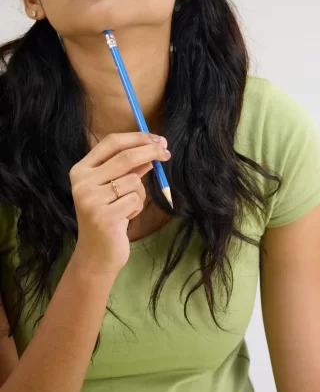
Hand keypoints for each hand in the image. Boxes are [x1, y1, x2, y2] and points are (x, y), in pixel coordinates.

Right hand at [70, 132, 170, 274]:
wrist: (96, 253)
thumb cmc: (108, 216)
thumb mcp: (114, 187)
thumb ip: (129, 168)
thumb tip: (154, 146)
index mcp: (81, 170)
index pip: (111, 143)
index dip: (137, 138)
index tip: (157, 139)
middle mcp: (81, 183)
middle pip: (125, 157)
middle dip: (151, 152)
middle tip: (167, 153)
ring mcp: (90, 200)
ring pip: (134, 181)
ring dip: (140, 193)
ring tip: (127, 207)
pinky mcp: (103, 216)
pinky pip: (135, 200)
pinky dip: (137, 207)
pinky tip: (125, 218)